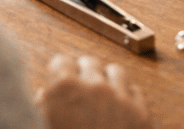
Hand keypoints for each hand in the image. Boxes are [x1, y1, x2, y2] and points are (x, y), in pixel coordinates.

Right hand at [36, 55, 150, 128]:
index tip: (59, 76)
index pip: (61, 61)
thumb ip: (42, 106)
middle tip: (79, 88)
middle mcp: (95, 88)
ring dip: (107, 80)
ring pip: (116, 72)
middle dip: (83, 73)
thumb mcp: (41, 123)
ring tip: (100, 95)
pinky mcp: (141, 115)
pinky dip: (127, 98)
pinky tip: (119, 109)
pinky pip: (136, 93)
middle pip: (90, 62)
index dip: (59, 71)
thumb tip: (43, 95)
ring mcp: (121, 100)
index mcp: (66, 90)